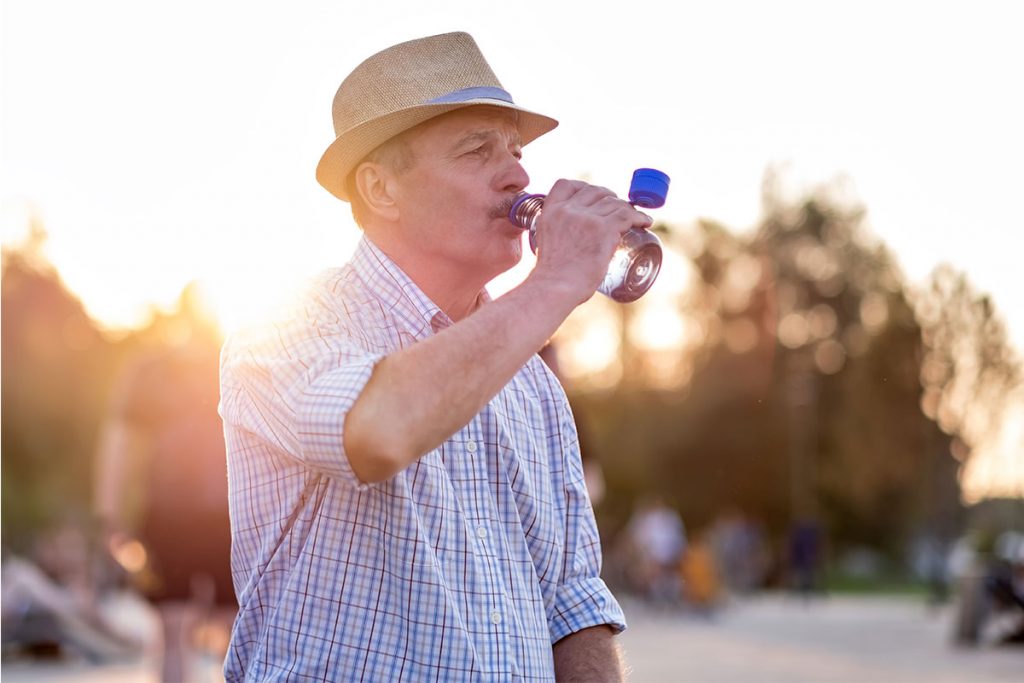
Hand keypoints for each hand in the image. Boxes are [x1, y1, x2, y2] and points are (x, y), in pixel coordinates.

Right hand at [528, 179, 652, 304]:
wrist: (556, 288)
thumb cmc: (553, 276)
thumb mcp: (546, 243)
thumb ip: (558, 233)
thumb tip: (574, 238)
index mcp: (550, 212)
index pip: (566, 184)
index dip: (583, 187)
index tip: (593, 197)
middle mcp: (567, 210)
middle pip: (595, 191)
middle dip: (609, 198)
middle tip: (617, 211)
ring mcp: (586, 218)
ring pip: (613, 203)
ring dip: (626, 208)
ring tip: (633, 219)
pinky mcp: (604, 229)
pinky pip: (628, 215)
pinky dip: (639, 217)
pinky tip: (645, 222)